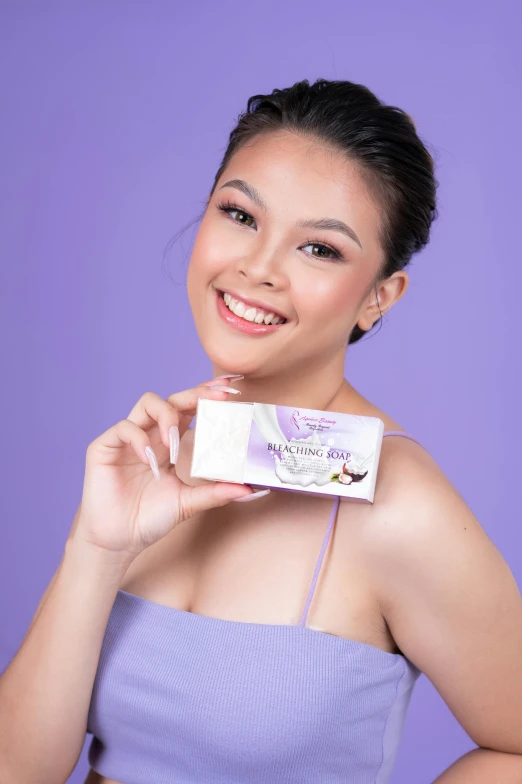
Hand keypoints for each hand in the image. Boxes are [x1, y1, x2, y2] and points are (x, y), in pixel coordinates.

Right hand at [72, 380, 252, 559]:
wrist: (119, 541)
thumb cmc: (150, 518)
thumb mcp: (189, 503)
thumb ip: (216, 493)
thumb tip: (250, 490)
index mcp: (170, 442)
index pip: (190, 409)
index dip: (208, 395)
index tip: (231, 389)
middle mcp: (150, 435)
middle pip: (173, 399)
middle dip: (195, 394)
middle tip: (217, 398)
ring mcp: (128, 439)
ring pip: (147, 403)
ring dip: (167, 415)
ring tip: (173, 442)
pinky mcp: (104, 447)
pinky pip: (124, 428)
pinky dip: (139, 439)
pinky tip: (149, 460)